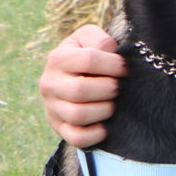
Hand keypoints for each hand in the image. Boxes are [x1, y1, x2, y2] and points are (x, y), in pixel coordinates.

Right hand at [40, 25, 123, 148]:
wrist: (72, 76)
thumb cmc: (88, 55)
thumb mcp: (89, 38)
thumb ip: (100, 39)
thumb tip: (110, 51)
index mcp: (58, 58)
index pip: (89, 60)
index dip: (114, 65)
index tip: (125, 69)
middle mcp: (50, 83)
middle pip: (81, 90)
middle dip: (109, 89)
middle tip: (118, 87)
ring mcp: (52, 107)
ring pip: (78, 115)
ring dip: (104, 110)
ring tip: (112, 103)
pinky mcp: (59, 127)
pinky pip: (76, 137)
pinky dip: (95, 134)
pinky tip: (105, 126)